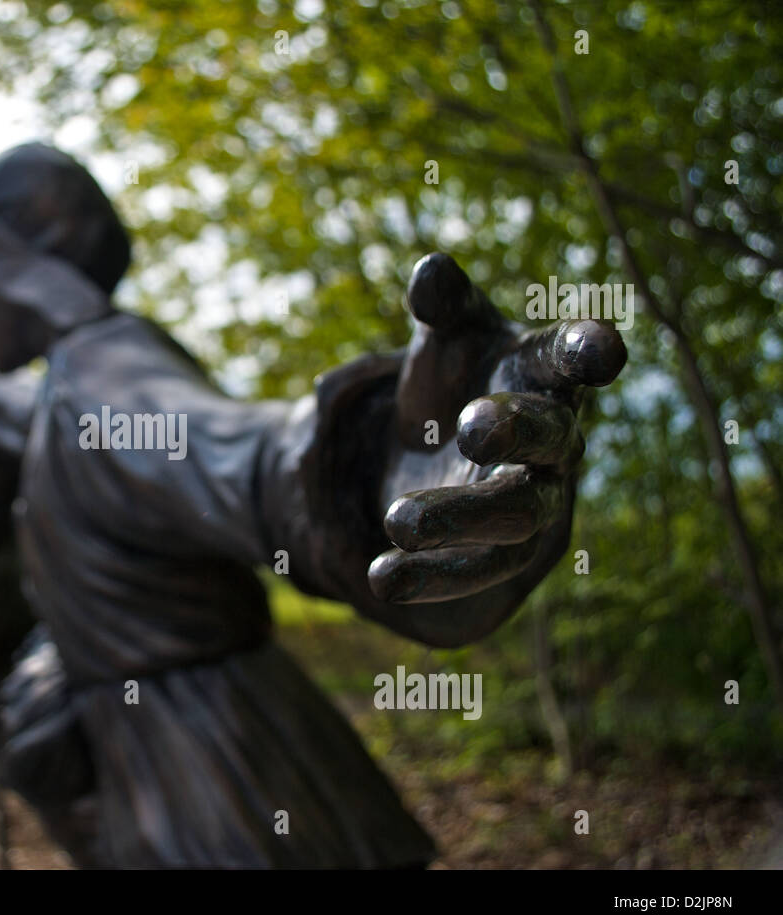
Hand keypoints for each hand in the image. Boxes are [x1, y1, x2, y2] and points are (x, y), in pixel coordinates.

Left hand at [368, 253, 626, 603]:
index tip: (600, 349)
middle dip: (517, 429)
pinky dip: (432, 575)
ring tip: (397, 521)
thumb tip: (432, 269)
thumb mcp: (443, 338)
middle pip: (551, 438)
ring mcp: (533, 498)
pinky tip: (383, 577)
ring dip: (459, 518)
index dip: (588, 350)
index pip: (570, 357)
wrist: (439, 449)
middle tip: (471, 424)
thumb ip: (441, 306)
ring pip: (515, 514)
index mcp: (542, 373)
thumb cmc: (457, 375)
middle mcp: (553, 439)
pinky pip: (477, 569)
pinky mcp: (503, 551)